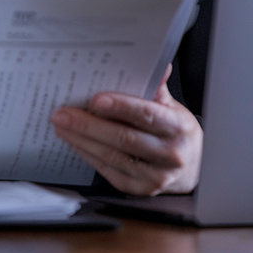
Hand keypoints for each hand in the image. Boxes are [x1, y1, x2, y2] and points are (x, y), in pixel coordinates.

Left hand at [51, 66, 201, 195]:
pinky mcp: (139, 189)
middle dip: (88, 125)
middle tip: (62, 113)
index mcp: (178, 128)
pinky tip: (74, 142)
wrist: (192, 168)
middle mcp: (169, 154)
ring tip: (61, 126)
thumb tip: (156, 63)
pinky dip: (88, 154)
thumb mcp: (172, 108)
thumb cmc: (175, 132)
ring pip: (111, 156)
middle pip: (123, 138)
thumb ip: (156, 89)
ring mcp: (155, 176)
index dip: (120, 107)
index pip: (146, 115)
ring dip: (81, 139)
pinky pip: (108, 170)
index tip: (95, 100)